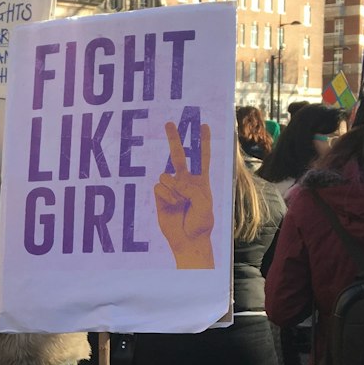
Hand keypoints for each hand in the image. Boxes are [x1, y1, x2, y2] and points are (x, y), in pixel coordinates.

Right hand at [153, 121, 214, 268]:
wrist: (188, 240)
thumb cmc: (201, 223)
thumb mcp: (204, 205)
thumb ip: (192, 189)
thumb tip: (174, 180)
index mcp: (201, 181)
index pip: (203, 158)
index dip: (203, 142)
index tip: (204, 126)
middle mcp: (185, 181)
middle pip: (178, 156)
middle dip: (174, 139)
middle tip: (168, 123)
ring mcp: (172, 188)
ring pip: (166, 176)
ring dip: (173, 189)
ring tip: (180, 204)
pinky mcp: (160, 196)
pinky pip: (159, 188)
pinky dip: (166, 196)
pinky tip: (172, 206)